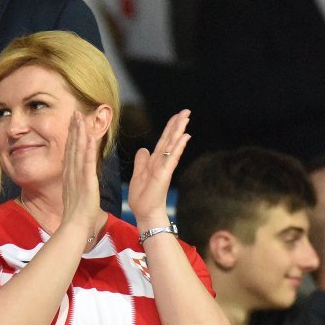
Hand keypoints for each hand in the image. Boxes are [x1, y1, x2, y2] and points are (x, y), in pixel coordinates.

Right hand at [59, 112, 105, 241]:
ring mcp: (78, 176)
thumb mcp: (76, 196)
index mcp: (70, 176)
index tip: (73, 123)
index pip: (71, 152)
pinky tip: (89, 137)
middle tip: (75, 113)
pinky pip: (87, 162)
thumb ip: (77, 187)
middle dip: (74, 129)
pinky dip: (88, 149)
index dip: (72, 136)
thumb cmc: (77, 216)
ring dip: (79, 133)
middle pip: (72, 147)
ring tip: (80, 118)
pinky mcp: (86, 182)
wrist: (75, 226)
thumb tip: (80, 184)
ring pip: (78, 150)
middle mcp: (71, 173)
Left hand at [127, 109, 189, 231]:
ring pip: (173, 145)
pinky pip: (172, 157)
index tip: (176, 116)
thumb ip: (141, 161)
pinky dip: (178, 147)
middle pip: (170, 139)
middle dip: (178, 124)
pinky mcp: (165, 173)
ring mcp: (164, 167)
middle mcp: (162, 162)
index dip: (169, 128)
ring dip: (179, 131)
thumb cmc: (142, 198)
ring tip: (186, 118)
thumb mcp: (138, 175)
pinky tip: (185, 137)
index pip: (163, 141)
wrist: (145, 213)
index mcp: (155, 161)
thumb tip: (143, 149)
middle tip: (186, 111)